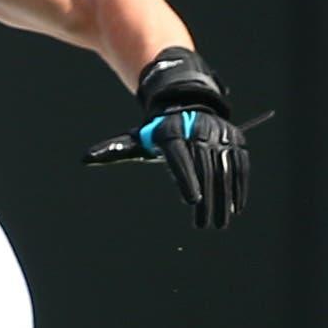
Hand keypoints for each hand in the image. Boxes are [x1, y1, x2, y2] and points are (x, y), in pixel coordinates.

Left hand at [82, 49, 257, 230]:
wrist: (185, 102)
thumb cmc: (156, 131)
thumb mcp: (136, 139)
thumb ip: (114, 150)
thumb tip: (86, 159)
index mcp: (171, 133)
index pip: (180, 160)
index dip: (187, 180)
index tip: (192, 201)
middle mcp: (198, 131)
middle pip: (204, 169)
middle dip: (207, 199)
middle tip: (204, 225)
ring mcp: (219, 134)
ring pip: (224, 169)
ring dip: (224, 198)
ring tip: (219, 223)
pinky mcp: (235, 139)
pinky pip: (240, 164)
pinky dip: (240, 186)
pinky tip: (236, 207)